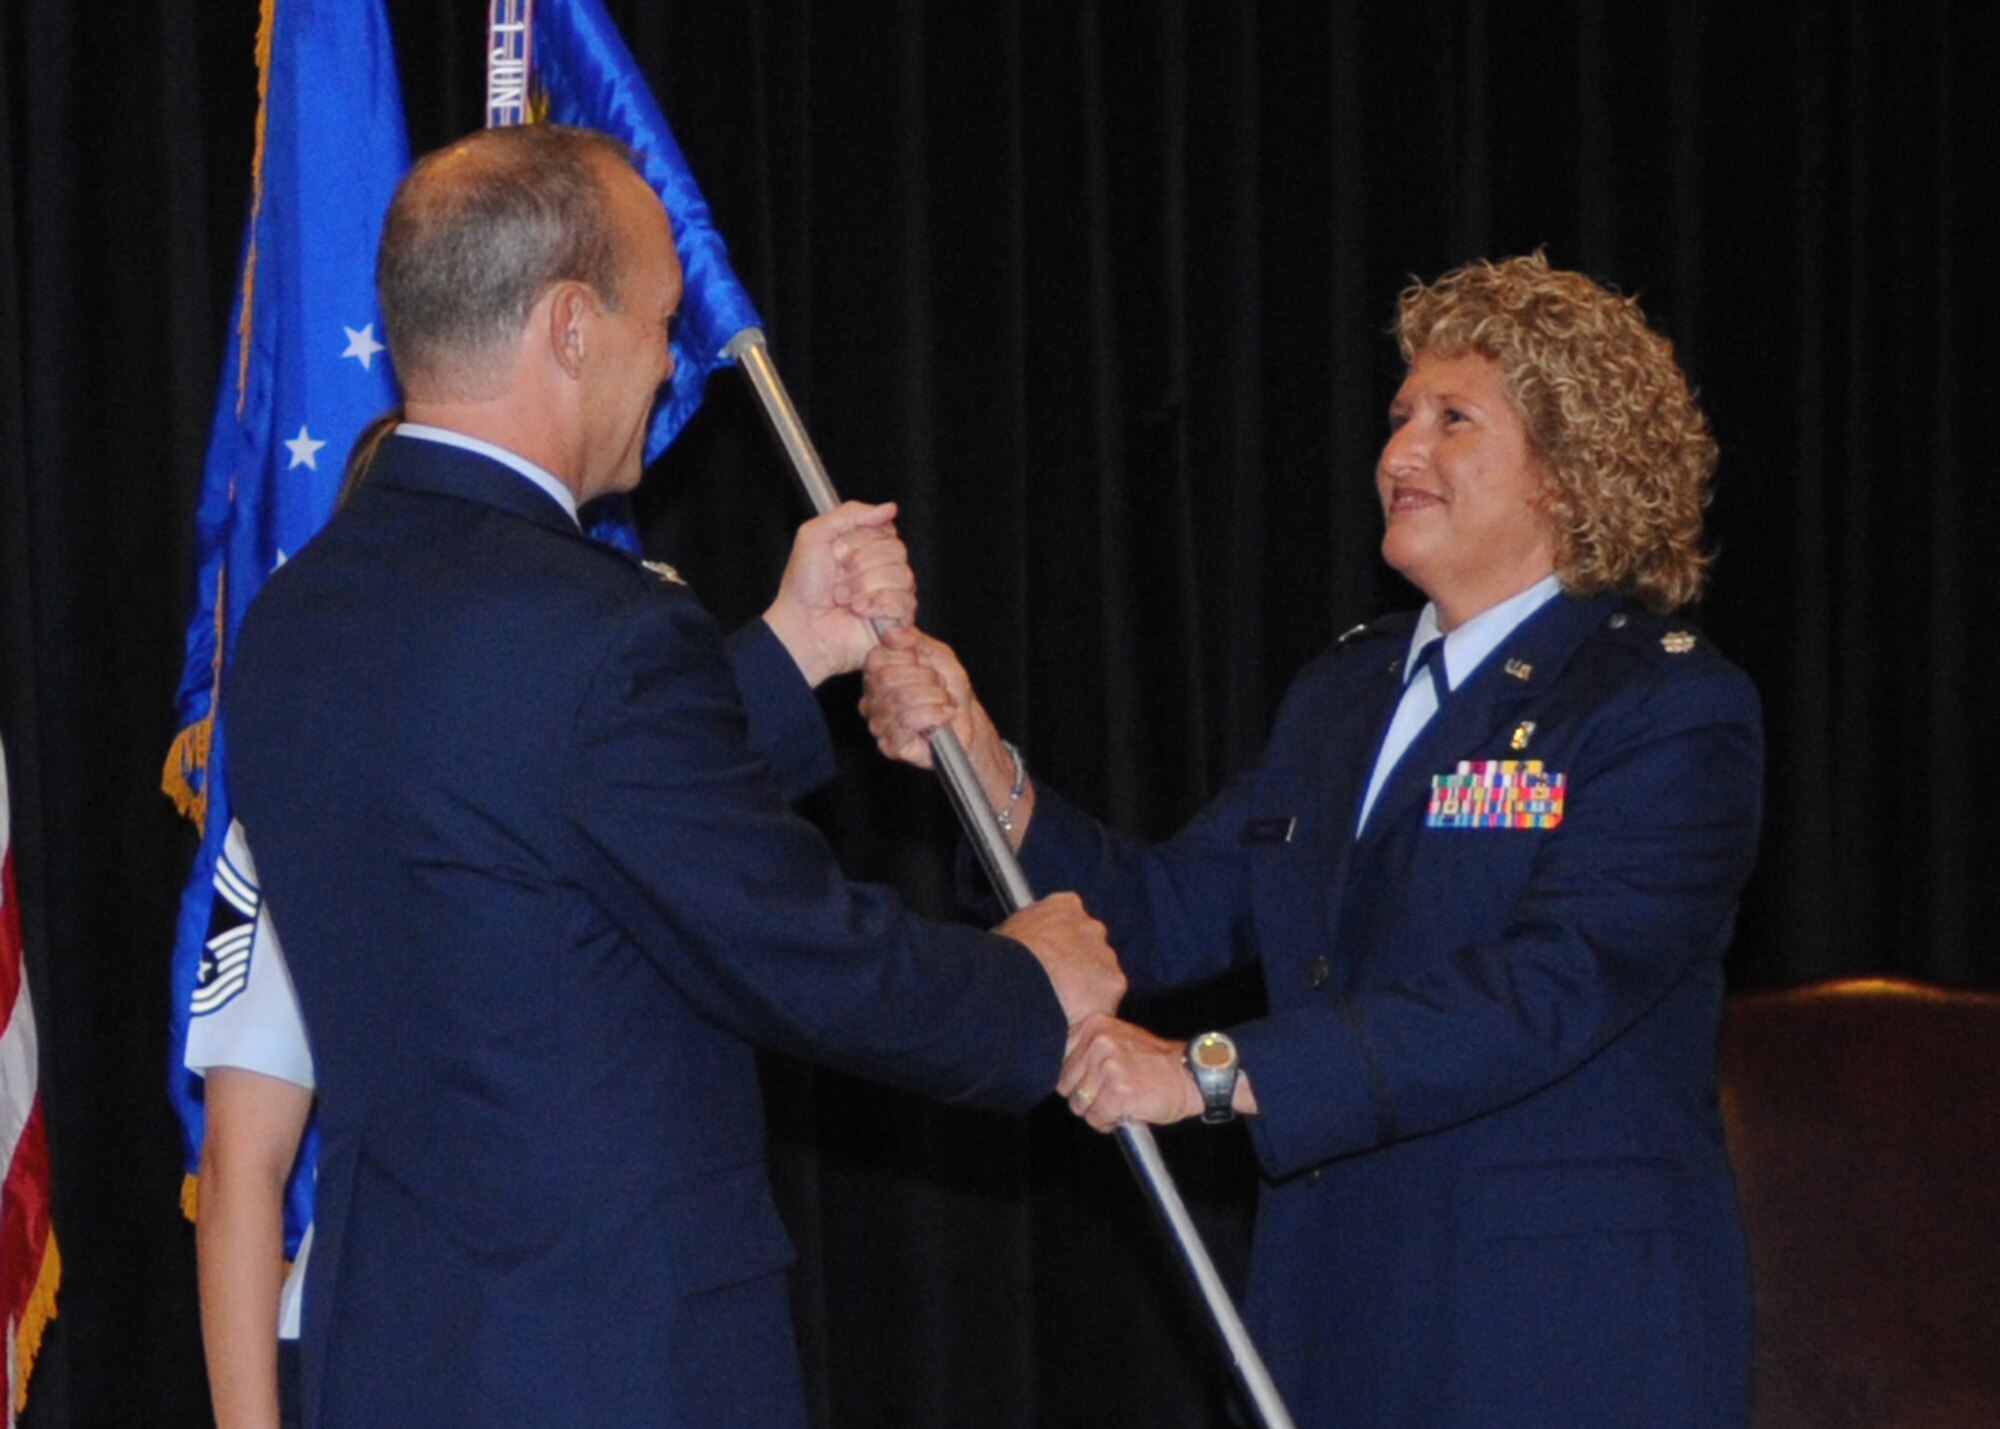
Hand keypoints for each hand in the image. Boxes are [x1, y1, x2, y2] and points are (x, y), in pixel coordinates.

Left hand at [763, 501, 915, 686]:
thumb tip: (889, 508)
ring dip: (865, 587)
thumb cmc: (803, 587)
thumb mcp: (815, 534)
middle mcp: (881, 567)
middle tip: (839, 578)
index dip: (861, 540)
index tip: (837, 552)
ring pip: (902, 576)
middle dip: (861, 565)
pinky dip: (876, 606)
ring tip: (845, 599)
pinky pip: (904, 602)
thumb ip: (850, 513)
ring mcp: (891, 593)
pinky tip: (859, 612)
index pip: (887, 529)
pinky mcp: (897, 619)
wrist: (802, 627)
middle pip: (897, 551)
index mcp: (866, 545)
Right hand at [862, 628, 1031, 838]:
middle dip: (925, 679)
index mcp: (879, 675)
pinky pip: (907, 720)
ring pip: (900, 698)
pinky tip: (943, 717)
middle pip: (887, 678)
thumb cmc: (951, 692)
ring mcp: (879, 723)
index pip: (876, 658)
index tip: (926, 665)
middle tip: (940, 687)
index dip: (907, 658)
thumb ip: (915, 641)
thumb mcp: (938, 656)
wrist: (968, 724)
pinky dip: (933, 715)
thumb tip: (891, 633)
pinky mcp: (890, 744)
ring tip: (943, 703)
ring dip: (934, 698)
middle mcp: (873, 699)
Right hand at [996, 892, 1124, 1032]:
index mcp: (1064, 906)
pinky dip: (1090, 1014)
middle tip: (1055, 991)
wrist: (1015, 978)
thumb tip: (1018, 953)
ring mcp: (1105, 953)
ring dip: (1086, 994)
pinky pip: (1105, 1003)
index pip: (1071, 924)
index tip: (1050, 964)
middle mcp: (1091, 926)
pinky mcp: (1114, 982)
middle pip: (1091, 952)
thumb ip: (1027, 937)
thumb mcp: (1007, 933)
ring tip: (1058, 1010)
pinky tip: (1068, 1020)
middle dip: (1078, 970)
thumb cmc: (1002, 958)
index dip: (1059, 948)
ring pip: (1101, 979)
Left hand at [1056, 1014, 1202, 1131]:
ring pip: (1081, 1105)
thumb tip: (1066, 1077)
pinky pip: (1096, 1118)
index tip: (1097, 1083)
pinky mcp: (1116, 1093)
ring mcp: (1107, 1068)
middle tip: (1109, 1097)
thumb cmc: (1156, 1063)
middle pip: (1069, 1086)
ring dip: (1097, 1111)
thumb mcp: (1120, 1040)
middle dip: (1087, 1098)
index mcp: (1094, 1026)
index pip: (1064, 1064)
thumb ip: (1091, 1051)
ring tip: (1118, 1105)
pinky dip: (1108, 1123)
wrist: (1190, 1075)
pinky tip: (1124, 1114)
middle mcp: (1098, 1044)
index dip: (1079, 1081)